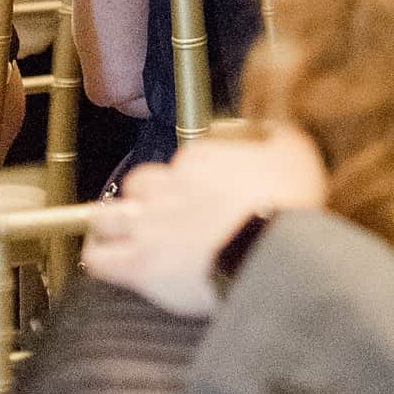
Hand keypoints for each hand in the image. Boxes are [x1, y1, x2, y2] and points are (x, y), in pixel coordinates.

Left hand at [83, 124, 327, 317]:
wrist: (270, 249)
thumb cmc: (286, 202)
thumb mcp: (294, 152)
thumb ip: (276, 135)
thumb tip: (269, 129)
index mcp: (202, 157)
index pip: (184, 160)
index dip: (192, 177)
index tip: (205, 191)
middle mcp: (169, 185)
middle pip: (138, 183)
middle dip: (143, 196)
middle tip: (159, 212)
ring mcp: (149, 224)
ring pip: (106, 217)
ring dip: (111, 224)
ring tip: (118, 235)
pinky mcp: (139, 264)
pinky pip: (99, 259)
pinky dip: (99, 258)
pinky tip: (105, 261)